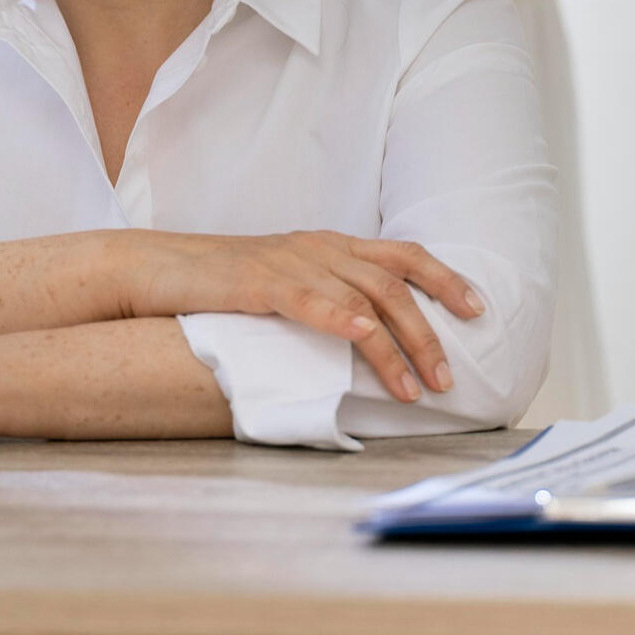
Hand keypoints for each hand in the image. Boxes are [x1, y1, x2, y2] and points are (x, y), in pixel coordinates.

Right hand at [117, 231, 486, 402]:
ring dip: (396, 347)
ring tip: (417, 390)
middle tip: (450, 377)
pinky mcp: (258, 284)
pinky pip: (309, 299)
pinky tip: (364, 340)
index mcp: (330, 245)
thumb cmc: (223, 285)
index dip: (444, 278)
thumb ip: (329, 297)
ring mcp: (290, 263)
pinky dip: (341, 319)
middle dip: (429, 332)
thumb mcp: (288, 283)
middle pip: (393, 283)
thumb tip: (374, 336)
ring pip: (362, 299)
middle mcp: (319, 247)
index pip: (402, 255)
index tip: (478, 309)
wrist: (157, 268)